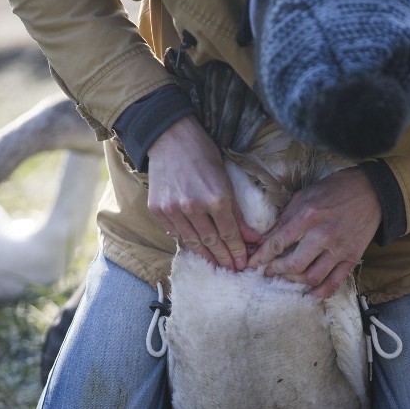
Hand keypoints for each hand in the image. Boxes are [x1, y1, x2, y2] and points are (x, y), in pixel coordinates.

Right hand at [147, 115, 259, 269]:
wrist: (169, 137)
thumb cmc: (202, 154)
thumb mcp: (226, 179)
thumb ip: (236, 211)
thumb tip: (251, 237)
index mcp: (216, 197)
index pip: (229, 233)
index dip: (237, 251)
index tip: (242, 264)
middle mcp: (193, 207)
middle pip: (212, 241)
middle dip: (224, 258)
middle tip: (232, 271)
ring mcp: (173, 210)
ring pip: (193, 242)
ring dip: (207, 256)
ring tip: (216, 266)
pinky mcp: (158, 210)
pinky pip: (176, 233)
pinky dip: (187, 242)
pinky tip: (197, 249)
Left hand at [247, 167, 381, 298]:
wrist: (371, 191)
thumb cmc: (334, 190)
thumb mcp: (304, 196)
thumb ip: (284, 218)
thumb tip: (264, 237)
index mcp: (308, 217)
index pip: (277, 243)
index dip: (261, 257)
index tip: (252, 264)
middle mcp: (323, 235)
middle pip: (293, 265)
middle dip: (277, 271)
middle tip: (269, 271)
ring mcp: (339, 249)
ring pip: (312, 277)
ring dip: (295, 281)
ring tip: (288, 277)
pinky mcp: (351, 257)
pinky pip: (334, 282)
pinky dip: (320, 293)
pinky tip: (309, 295)